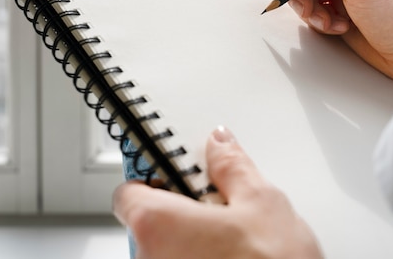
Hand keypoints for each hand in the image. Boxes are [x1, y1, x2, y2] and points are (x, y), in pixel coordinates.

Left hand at [113, 127, 321, 258]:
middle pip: (152, 227)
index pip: (129, 194)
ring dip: (196, 246)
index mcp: (157, 226)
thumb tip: (219, 145)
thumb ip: (231, 166)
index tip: (179, 175)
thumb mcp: (262, 203)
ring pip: (171, 254)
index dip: (155, 181)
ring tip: (237, 245)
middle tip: (222, 211)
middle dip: (184, 215)